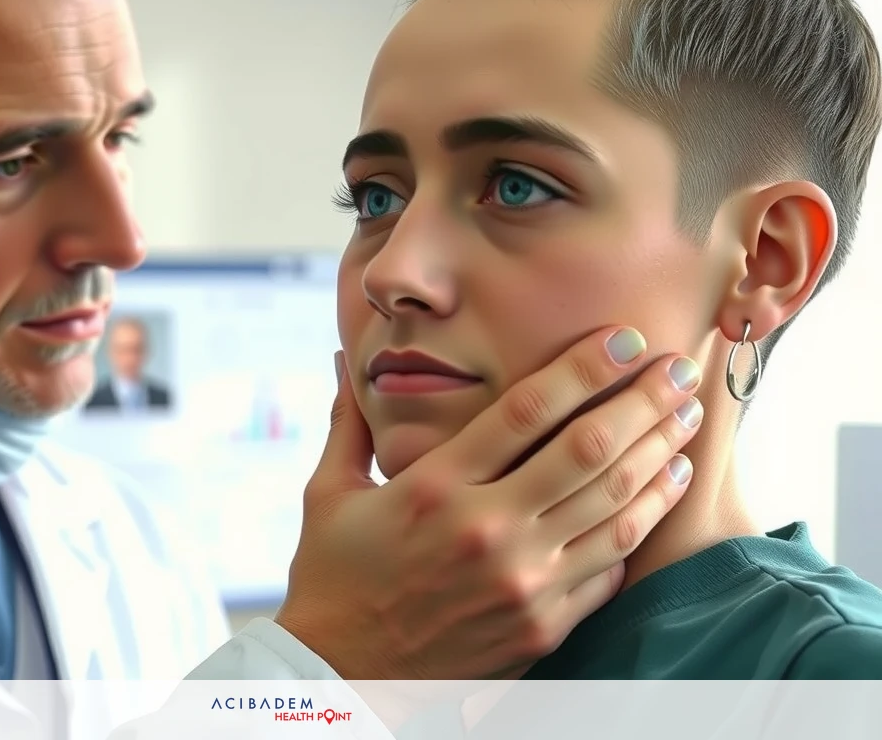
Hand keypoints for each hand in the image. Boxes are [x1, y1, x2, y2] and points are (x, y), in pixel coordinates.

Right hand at [274, 326, 700, 679]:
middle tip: (678, 369)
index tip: (623, 338)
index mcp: (433, 488)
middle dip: (643, 402)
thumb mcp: (328, 492)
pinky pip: (608, 567)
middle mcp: (485, 531)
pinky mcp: (542, 625)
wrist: (340, 675)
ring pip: (614, 508)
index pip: (527, 411)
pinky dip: (642, 524)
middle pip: (588, 452)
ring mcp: (520, 583)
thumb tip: (342, 357)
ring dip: (660, 458)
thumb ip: (349, 421)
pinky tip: (662, 491)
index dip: (584, 367)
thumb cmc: (332, 576)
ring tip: (685, 421)